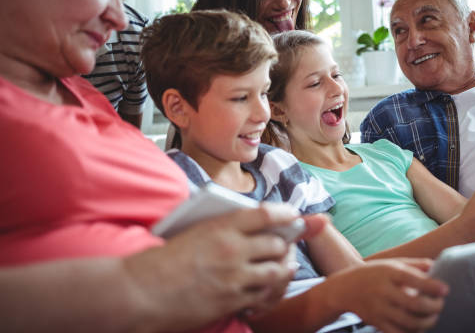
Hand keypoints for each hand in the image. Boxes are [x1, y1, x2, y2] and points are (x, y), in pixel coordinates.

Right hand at [124, 204, 299, 330]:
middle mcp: (232, 250)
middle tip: (285, 245)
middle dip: (285, 245)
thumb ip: (224, 228)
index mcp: (221, 226)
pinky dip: (268, 292)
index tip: (293, 214)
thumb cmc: (163, 259)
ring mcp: (234, 278)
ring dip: (282, 269)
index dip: (285, 213)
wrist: (140, 291)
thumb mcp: (194, 231)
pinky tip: (265, 289)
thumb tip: (252, 227)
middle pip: (277, 244)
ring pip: (276, 271)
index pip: (266, 214)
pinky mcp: (231, 301)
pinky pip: (263, 296)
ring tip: (283, 266)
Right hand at [327, 258, 447, 332]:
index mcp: (388, 273)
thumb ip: (413, 264)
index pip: (412, 279)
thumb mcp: (390, 264)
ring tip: (433, 317)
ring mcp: (379, 309)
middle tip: (440, 305)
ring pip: (409, 322)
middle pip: (414, 303)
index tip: (445, 290)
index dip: (432, 286)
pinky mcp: (377, 323)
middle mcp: (383, 290)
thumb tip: (435, 266)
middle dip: (433, 307)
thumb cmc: (374, 274)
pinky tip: (419, 327)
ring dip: (427, 322)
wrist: (345, 288)